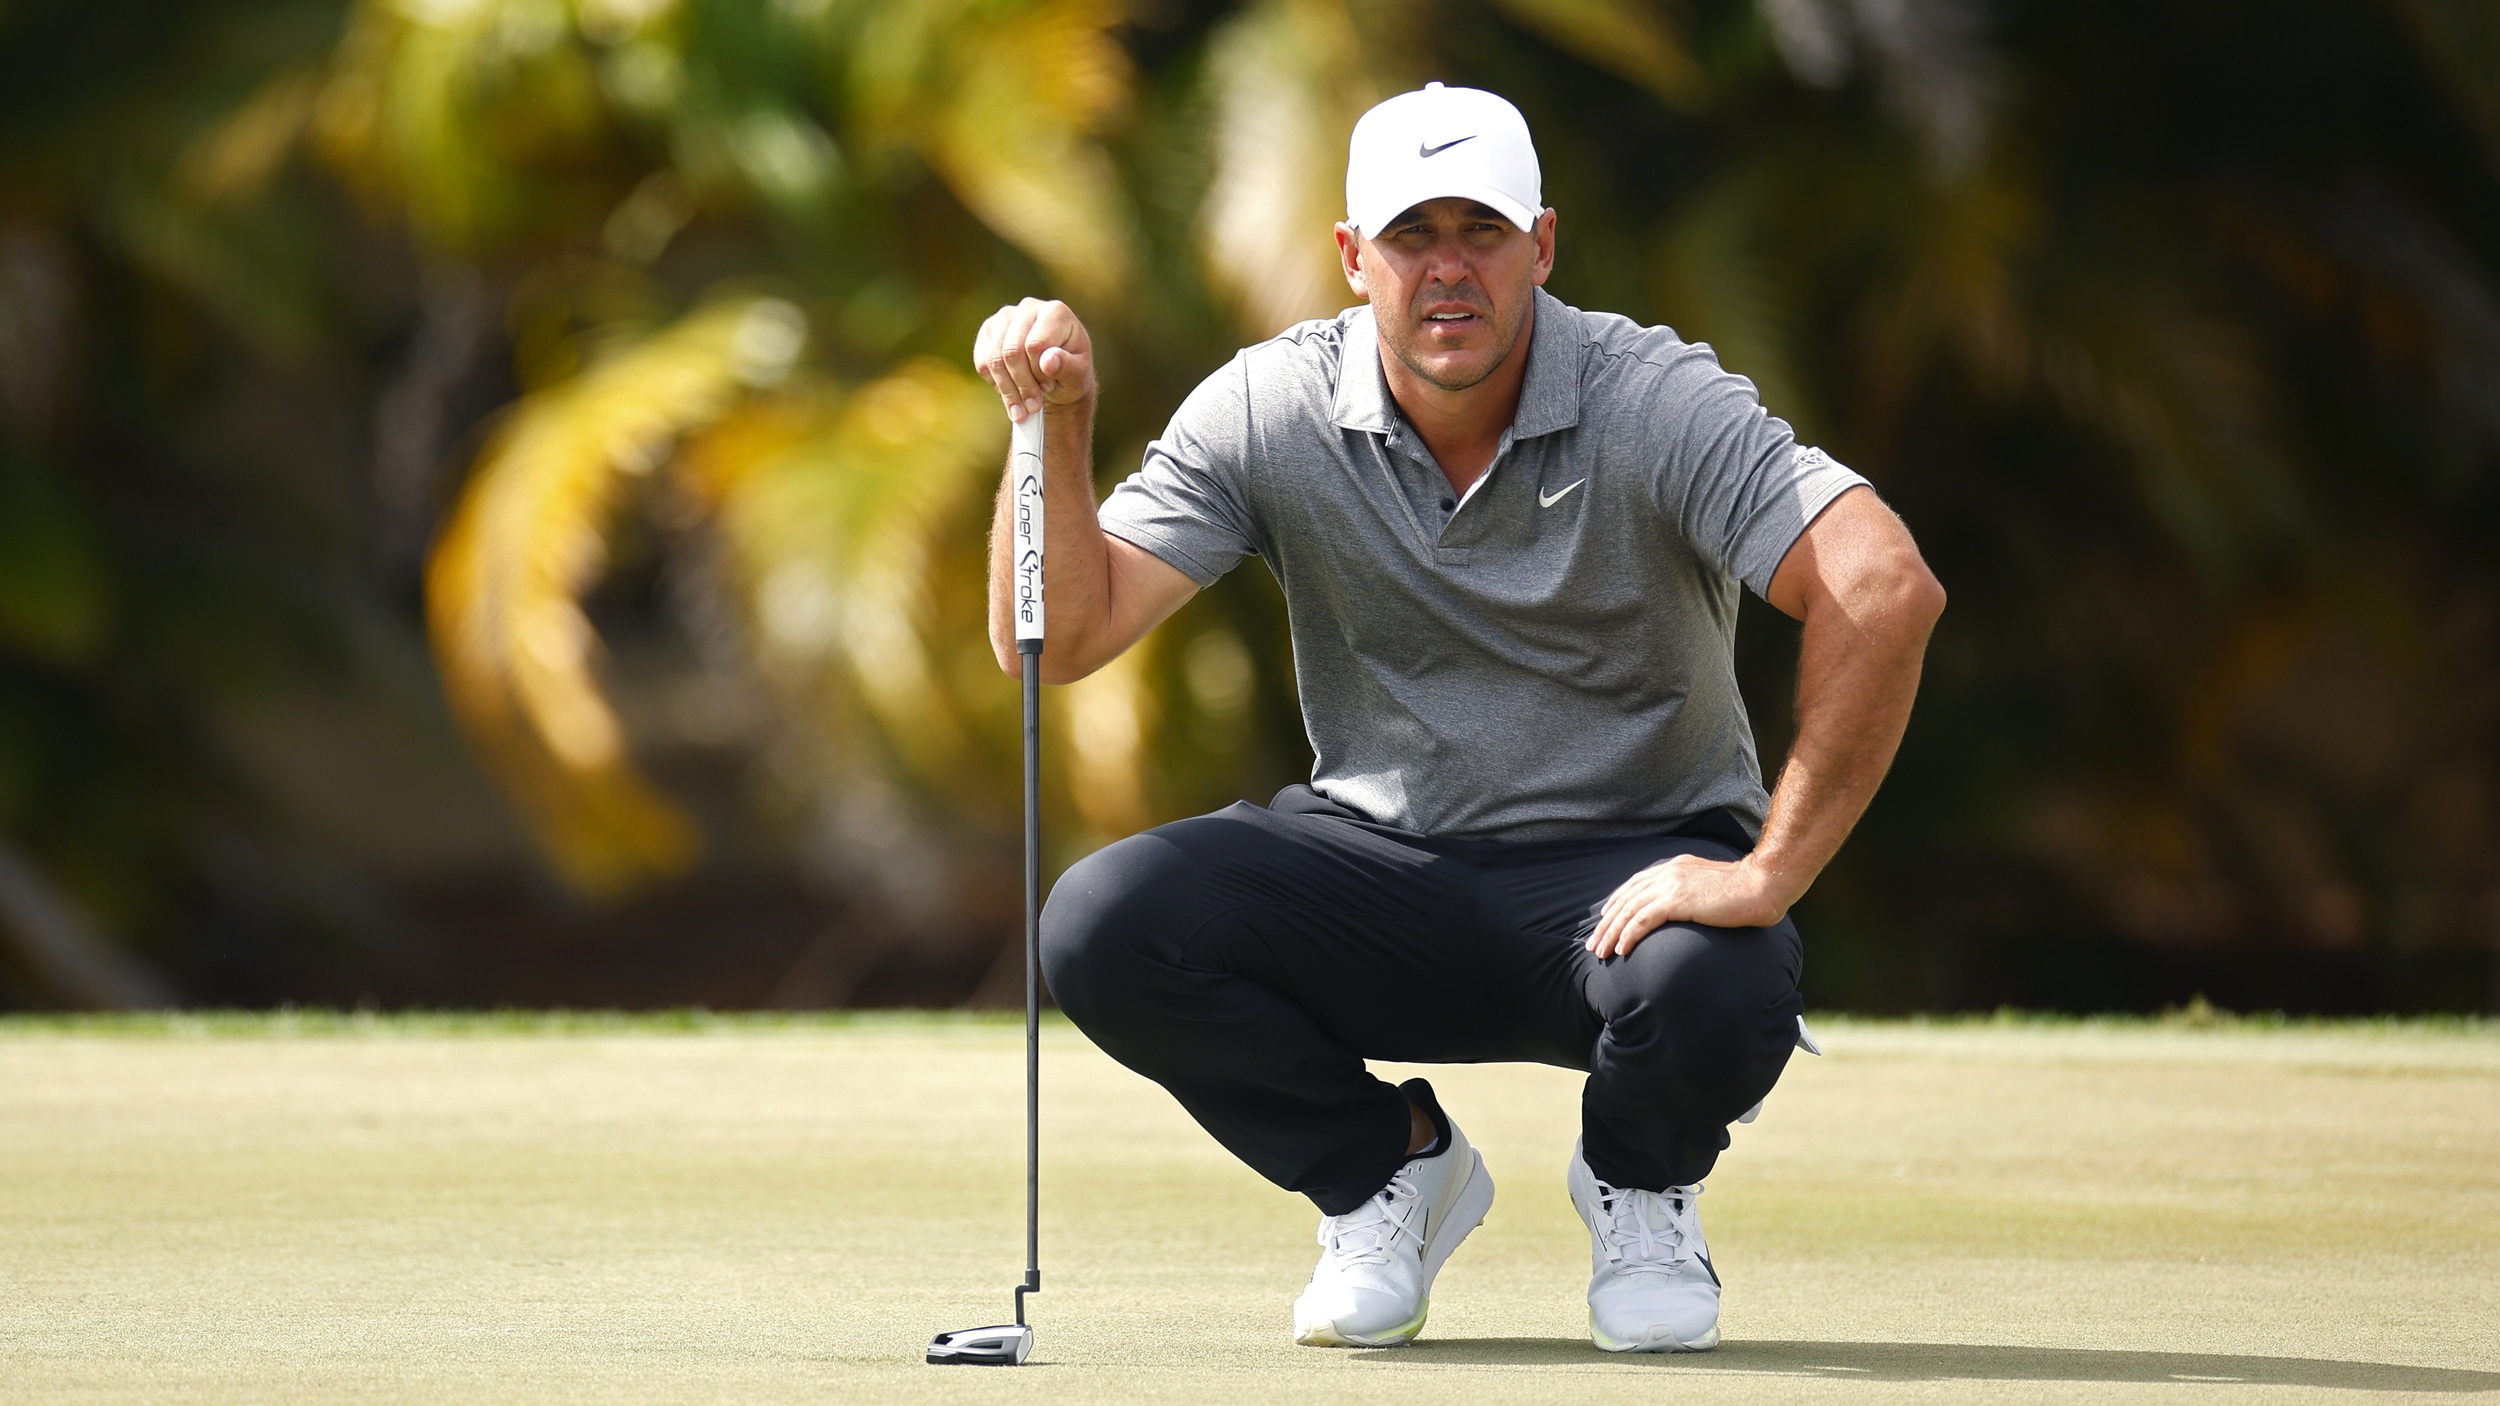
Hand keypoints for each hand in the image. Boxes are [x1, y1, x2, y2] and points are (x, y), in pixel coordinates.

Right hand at [973, 298, 1095, 421]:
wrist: (1056, 376)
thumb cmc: (1071, 372)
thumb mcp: (1078, 375)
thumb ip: (1067, 367)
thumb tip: (1047, 361)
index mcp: (1055, 312)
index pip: (1035, 345)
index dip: (1039, 372)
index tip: (1049, 387)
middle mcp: (1028, 307)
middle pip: (1011, 351)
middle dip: (1021, 385)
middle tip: (1033, 406)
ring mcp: (1005, 317)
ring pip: (994, 359)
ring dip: (1008, 389)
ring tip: (1022, 408)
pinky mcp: (989, 331)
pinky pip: (982, 362)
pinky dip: (995, 384)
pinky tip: (1011, 393)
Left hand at [1584, 854, 1793, 958]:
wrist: (1760, 886)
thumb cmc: (1744, 891)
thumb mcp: (1710, 886)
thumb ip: (1692, 892)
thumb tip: (1686, 907)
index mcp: (1674, 868)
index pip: (1635, 884)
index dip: (1617, 902)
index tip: (1605, 919)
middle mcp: (1667, 873)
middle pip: (1626, 899)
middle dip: (1606, 923)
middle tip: (1594, 944)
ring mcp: (1671, 885)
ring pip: (1629, 911)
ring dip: (1612, 934)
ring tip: (1601, 953)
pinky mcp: (1676, 901)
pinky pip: (1642, 921)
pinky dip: (1628, 936)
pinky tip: (1621, 950)